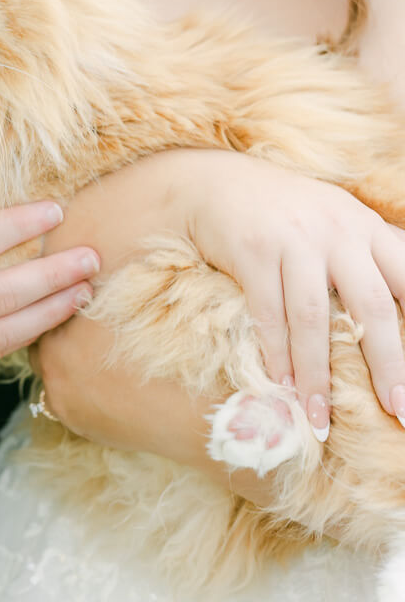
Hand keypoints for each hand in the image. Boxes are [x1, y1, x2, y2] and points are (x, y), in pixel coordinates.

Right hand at [183, 150, 404, 434]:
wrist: (216, 182)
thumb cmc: (285, 211)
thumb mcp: (338, 218)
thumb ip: (372, 251)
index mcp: (365, 226)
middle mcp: (336, 230)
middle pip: (372, 305)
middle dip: (388, 365)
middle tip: (398, 411)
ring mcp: (292, 238)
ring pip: (313, 318)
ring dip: (317, 376)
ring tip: (319, 419)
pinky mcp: (252, 250)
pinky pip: (268, 312)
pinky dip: (276, 354)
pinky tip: (281, 385)